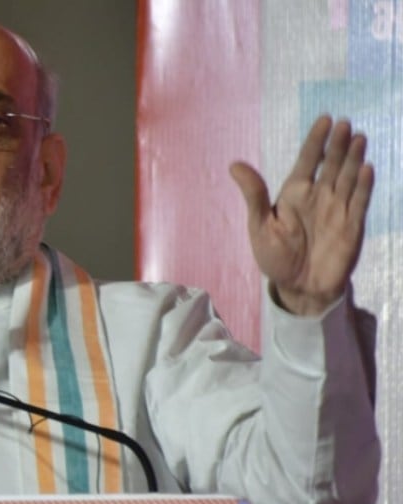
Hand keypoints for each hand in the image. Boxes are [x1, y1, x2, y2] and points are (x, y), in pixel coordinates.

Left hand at [230, 115, 373, 315]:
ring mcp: (336, 209)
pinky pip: (358, 201)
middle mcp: (318, 196)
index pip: (307, 161)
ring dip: (353, 158)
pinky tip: (366, 168)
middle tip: (344, 123)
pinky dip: (362, 185)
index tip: (324, 120)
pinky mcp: (351, 225)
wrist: (298, 287)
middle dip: (337, 145)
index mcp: (294, 194)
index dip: (316, 141)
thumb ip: (254, 195)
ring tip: (358, 137)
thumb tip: (234, 165)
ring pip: (346, 178)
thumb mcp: (259, 226)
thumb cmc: (275, 257)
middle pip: (330, 164)